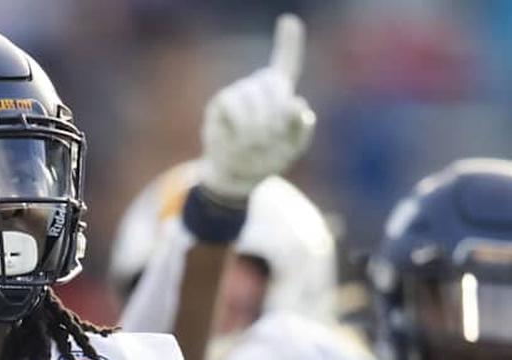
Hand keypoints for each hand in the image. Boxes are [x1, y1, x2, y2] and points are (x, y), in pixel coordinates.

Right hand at [199, 14, 315, 201]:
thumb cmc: (267, 159)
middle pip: (273, 82)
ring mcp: (238, 93)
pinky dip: (242, 124)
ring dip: (259, 122)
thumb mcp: (292, 148)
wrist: (237, 176)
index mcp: (280, 95)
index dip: (289, 42)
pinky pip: (233, 104)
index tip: (288, 20)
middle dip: (277, 111)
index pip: (286, 63)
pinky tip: (242, 139)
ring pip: (253, 94)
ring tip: (257, 143)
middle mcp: (258, 88)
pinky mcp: (220, 104)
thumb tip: (298, 104)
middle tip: (273, 136)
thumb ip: (302, 128)